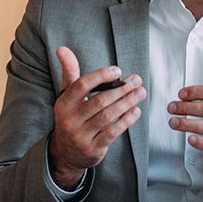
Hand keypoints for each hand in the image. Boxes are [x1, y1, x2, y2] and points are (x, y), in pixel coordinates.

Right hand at [48, 46, 144, 189]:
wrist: (65, 153)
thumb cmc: (71, 116)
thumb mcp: (66, 95)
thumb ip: (69, 72)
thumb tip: (62, 48)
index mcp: (63, 103)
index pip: (82, 85)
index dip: (101, 76)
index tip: (118, 70)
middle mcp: (70, 119)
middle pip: (99, 100)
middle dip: (121, 89)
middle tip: (137, 80)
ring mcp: (81, 135)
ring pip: (108, 116)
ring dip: (127, 103)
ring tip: (140, 93)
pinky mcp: (93, 148)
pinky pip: (112, 133)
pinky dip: (126, 121)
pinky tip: (136, 111)